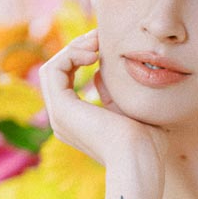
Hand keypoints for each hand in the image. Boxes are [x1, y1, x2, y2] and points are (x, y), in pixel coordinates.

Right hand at [39, 29, 169, 178]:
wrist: (140, 163)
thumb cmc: (145, 145)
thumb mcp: (130, 112)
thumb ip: (114, 94)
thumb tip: (99, 75)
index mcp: (77, 122)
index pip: (67, 81)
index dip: (83, 57)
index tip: (105, 45)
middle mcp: (63, 120)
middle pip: (57, 72)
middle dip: (78, 48)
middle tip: (100, 35)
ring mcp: (59, 115)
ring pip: (52, 68)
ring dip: (73, 48)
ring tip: (97, 42)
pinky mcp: (61, 109)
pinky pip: (54, 69)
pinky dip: (71, 55)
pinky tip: (94, 54)